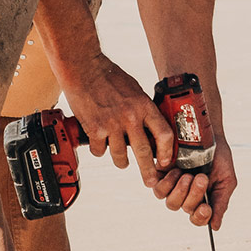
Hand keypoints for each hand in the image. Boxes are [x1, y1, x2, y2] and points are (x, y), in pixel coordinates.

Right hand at [62, 56, 174, 188]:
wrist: (84, 69)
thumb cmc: (109, 76)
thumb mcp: (134, 90)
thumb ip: (142, 108)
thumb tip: (148, 126)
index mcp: (143, 106)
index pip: (163, 134)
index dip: (166, 152)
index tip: (164, 160)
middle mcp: (130, 117)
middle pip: (144, 152)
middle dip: (148, 171)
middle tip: (150, 181)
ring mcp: (112, 124)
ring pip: (121, 157)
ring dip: (122, 162)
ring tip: (122, 162)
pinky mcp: (95, 129)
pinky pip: (100, 151)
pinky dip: (100, 150)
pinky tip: (99, 143)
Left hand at [152, 137, 236, 229]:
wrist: (207, 132)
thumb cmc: (218, 156)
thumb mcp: (225, 180)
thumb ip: (220, 203)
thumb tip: (215, 227)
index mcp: (201, 199)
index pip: (197, 218)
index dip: (200, 217)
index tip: (206, 208)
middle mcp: (185, 194)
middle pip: (184, 208)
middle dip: (194, 195)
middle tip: (201, 178)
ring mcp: (172, 185)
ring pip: (170, 202)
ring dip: (180, 190)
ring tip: (187, 175)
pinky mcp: (160, 174)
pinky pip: (158, 188)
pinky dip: (168, 182)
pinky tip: (176, 170)